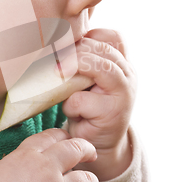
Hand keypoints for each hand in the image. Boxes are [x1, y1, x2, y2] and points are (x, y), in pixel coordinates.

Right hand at [0, 128, 98, 181]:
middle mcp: (46, 169)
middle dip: (86, 149)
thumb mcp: (0, 171)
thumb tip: (28, 161)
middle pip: (75, 150)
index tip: (67, 138)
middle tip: (90, 154)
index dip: (62, 135)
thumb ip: (19, 162)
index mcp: (27, 156)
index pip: (50, 136)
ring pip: (86, 179)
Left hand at [61, 29, 136, 180]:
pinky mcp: (110, 113)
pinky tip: (73, 113)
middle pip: (102, 49)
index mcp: (123, 64)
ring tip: (58, 74)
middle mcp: (128, 75)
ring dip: (74, 68)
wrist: (99, 144)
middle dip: (74, 51)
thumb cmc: (89, 107)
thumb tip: (58, 39)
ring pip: (98, 67)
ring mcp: (123, 94)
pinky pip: (80, 99)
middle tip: (54, 58)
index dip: (90, 36)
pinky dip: (69, 105)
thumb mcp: (90, 80)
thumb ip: (86, 61)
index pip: (113, 38)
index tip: (69, 43)